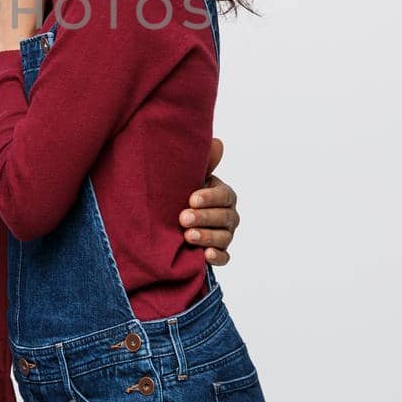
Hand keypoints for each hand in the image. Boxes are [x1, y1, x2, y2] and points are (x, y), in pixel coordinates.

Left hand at [181, 138, 239, 265]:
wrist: (172, 221)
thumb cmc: (184, 194)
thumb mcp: (190, 178)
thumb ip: (204, 163)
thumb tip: (218, 143)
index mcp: (224, 194)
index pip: (224, 195)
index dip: (209, 197)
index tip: (191, 198)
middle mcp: (229, 215)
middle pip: (224, 217)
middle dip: (204, 217)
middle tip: (183, 218)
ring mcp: (226, 235)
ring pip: (224, 237)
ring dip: (207, 237)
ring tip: (188, 236)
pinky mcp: (220, 252)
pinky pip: (225, 257)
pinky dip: (217, 257)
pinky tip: (205, 255)